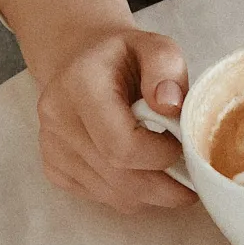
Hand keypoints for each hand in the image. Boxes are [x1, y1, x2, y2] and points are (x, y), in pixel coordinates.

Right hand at [35, 26, 198, 214]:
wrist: (81, 61)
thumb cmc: (124, 57)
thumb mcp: (153, 46)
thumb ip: (167, 67)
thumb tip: (170, 107)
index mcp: (80, 85)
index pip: (122, 146)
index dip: (161, 156)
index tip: (183, 146)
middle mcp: (57, 119)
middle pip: (120, 179)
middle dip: (165, 186)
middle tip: (192, 179)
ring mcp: (51, 148)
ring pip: (114, 196)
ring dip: (151, 193)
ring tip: (171, 173)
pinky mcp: (54, 168)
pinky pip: (102, 198)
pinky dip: (130, 194)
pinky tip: (141, 171)